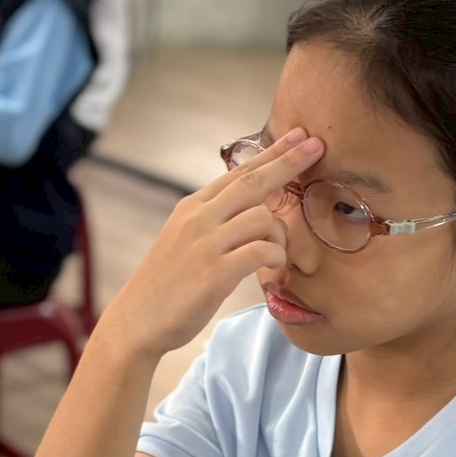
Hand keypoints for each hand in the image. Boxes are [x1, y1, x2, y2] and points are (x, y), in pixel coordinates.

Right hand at [99, 127, 323, 358]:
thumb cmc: (168, 284)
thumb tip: (252, 209)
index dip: (272, 153)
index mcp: (193, 207)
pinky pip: (261, 252)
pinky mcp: (214, 273)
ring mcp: (206, 244)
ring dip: (280, 235)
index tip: (298, 137)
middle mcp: (199, 218)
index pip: (239, 172)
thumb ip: (215, 220)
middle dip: (288, 162)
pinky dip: (276, 257)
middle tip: (316, 146)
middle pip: (253, 181)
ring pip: (262, 218)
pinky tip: (274, 267)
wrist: (138, 319)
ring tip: (276, 254)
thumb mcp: (186, 239)